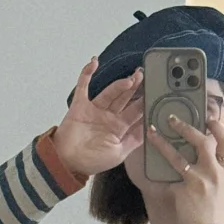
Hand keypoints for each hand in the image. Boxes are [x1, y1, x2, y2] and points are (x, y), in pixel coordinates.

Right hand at [51, 59, 144, 177]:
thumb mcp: (119, 154)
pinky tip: (94, 62)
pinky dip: (87, 74)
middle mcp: (108, 117)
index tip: (155, 93)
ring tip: (132, 78)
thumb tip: (150, 129)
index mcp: (118, 128)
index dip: (144, 103)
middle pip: (125, 99)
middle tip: (145, 76)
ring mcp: (95, 109)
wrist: (67, 162)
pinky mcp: (80, 104)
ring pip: (110, 92)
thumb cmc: (93, 161)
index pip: (135, 113)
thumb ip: (134, 141)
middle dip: (135, 88)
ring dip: (120, 84)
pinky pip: (83, 86)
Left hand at [146, 111, 223, 223]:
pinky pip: (174, 164)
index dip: (219, 128)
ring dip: (168, 138)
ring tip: (153, 130)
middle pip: (206, 141)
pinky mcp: (189, 187)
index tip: (209, 118)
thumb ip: (211, 173)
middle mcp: (216, 172)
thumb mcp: (218, 191)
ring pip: (186, 150)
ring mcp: (203, 178)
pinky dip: (162, 151)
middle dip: (189, 127)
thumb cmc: (209, 214)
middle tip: (173, 118)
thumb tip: (195, 158)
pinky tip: (150, 146)